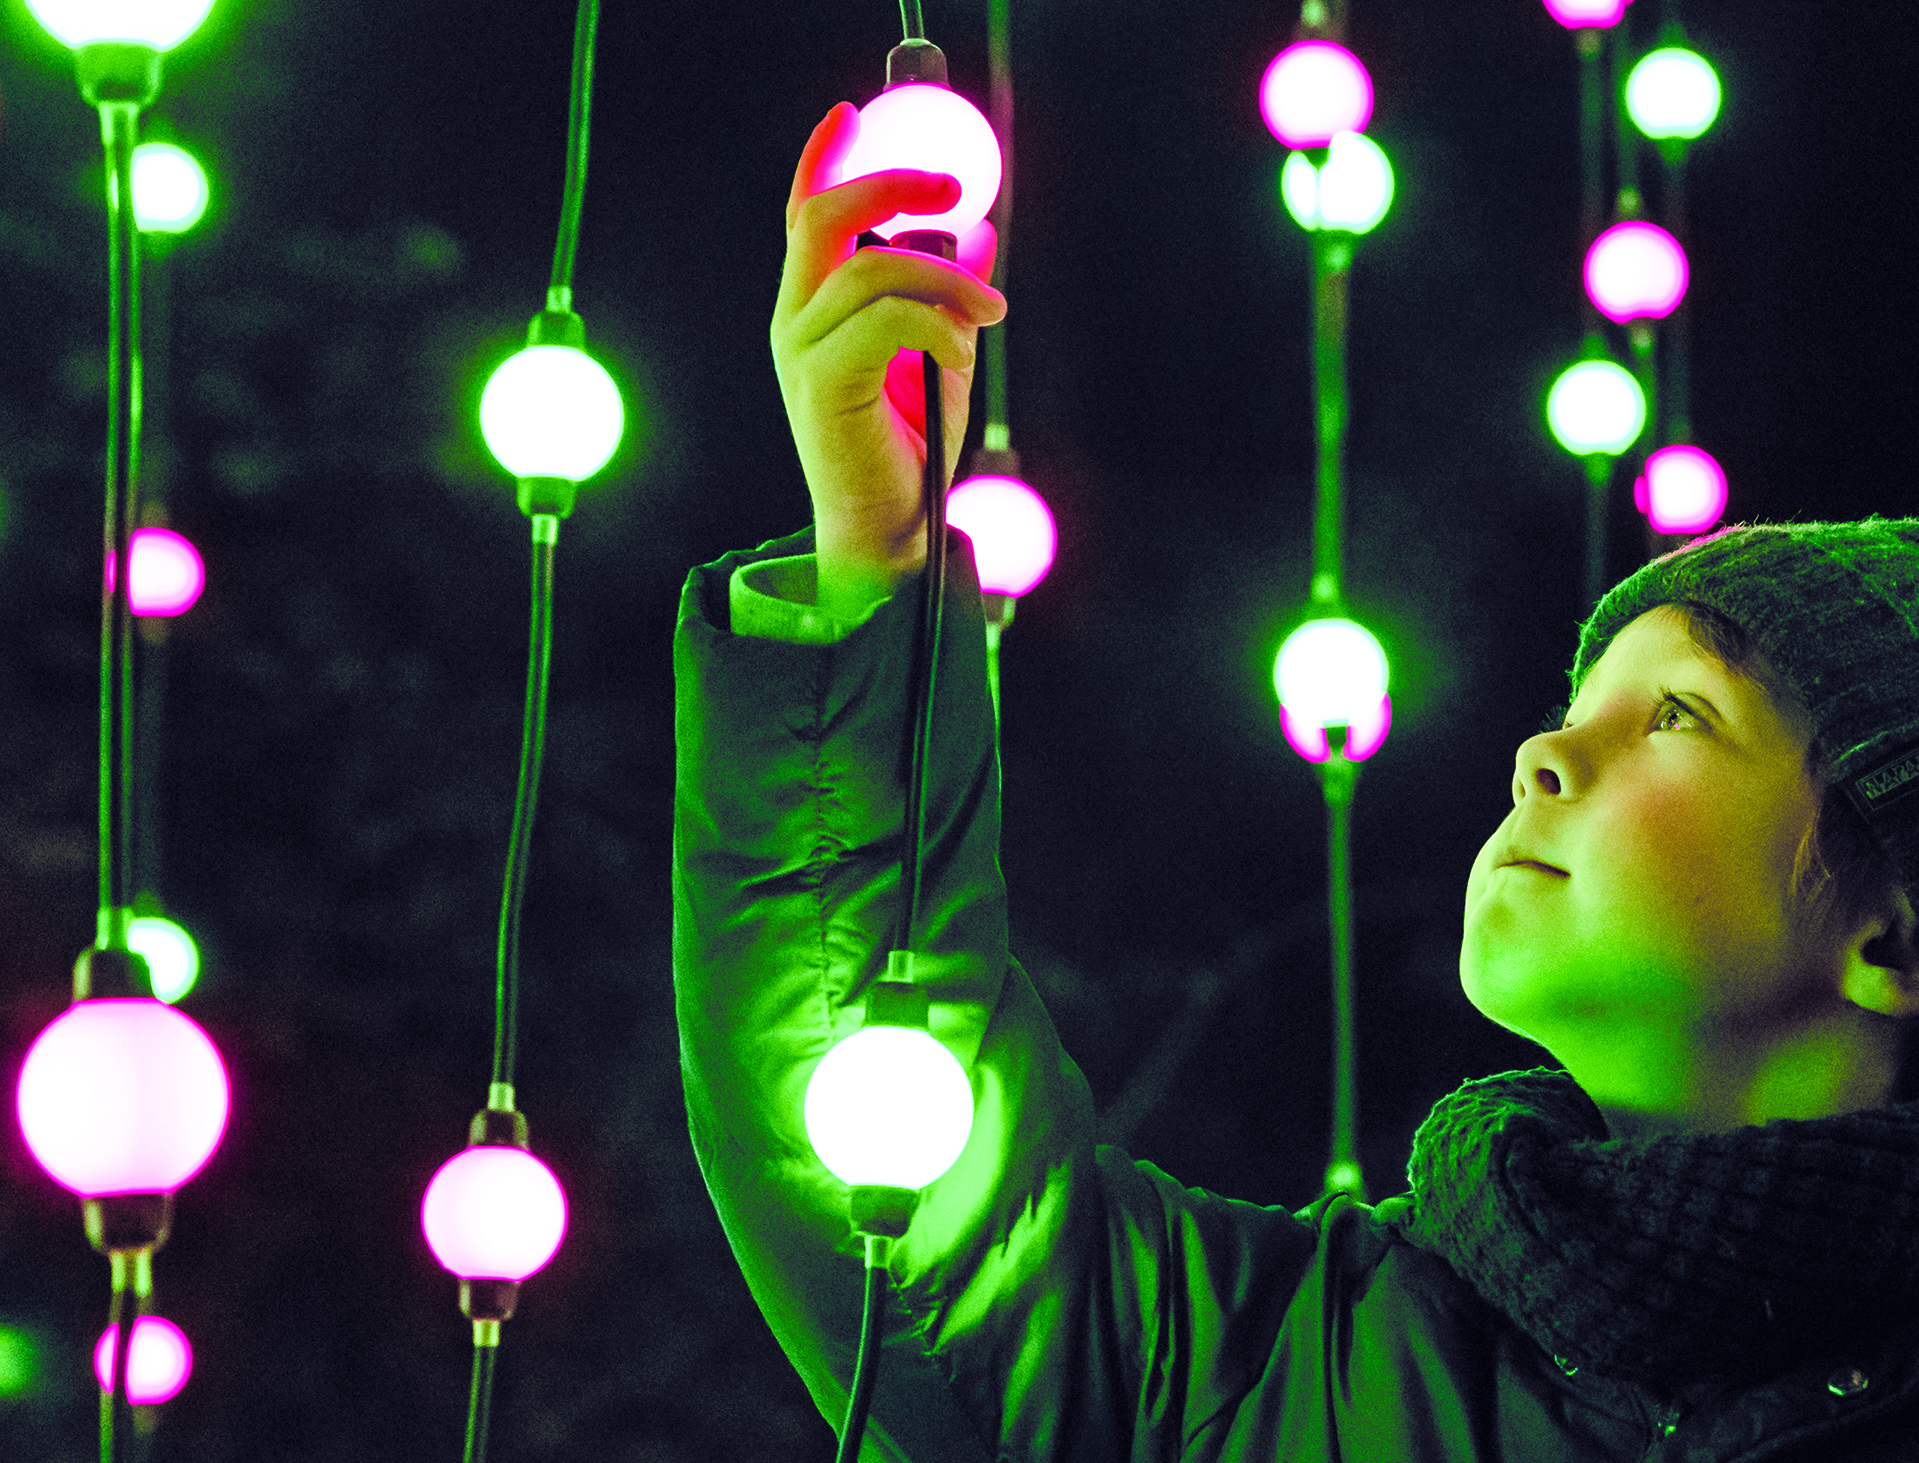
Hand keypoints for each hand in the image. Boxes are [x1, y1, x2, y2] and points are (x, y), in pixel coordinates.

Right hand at [771, 102, 1005, 618]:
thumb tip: (976, 238)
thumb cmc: (908, 451)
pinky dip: (939, 324)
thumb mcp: (939, 357)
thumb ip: (947, 300)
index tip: (854, 115)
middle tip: (956, 195)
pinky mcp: (823, 382)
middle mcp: (794, 322)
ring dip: (946, 280)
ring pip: (871, 266)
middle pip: (826, 218)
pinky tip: (962, 354)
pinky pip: (887, 318)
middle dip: (892, 187)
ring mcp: (801, 352)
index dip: (824, 160)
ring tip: (990, 315)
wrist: (887, 531)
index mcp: (812, 311)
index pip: (804, 217)